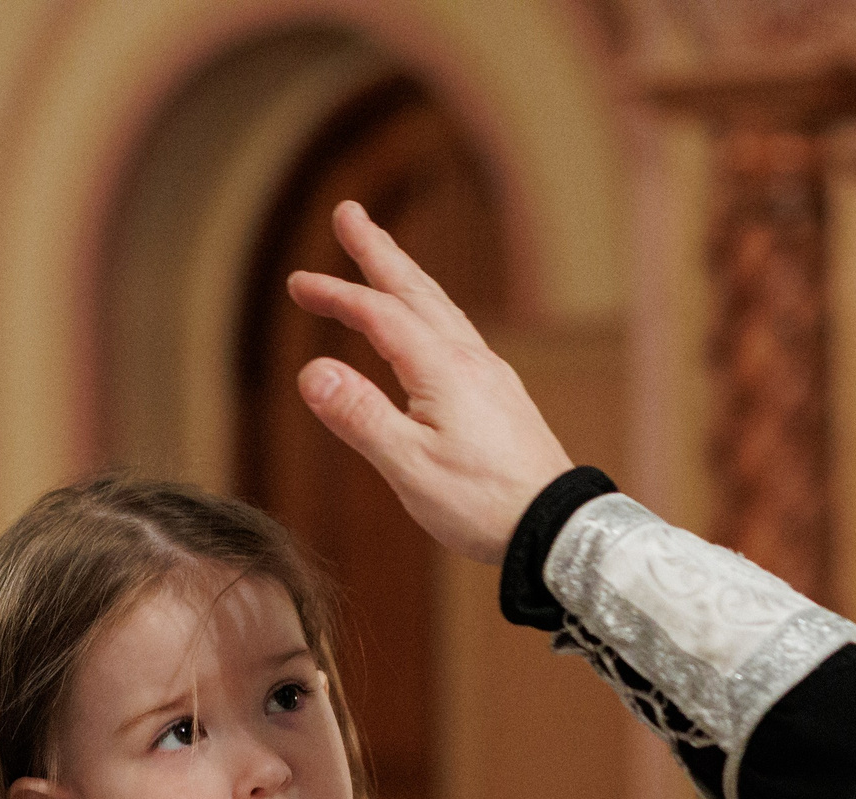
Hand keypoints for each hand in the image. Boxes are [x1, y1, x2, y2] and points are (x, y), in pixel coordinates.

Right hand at [286, 201, 573, 563]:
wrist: (557, 527)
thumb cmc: (484, 504)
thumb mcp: (409, 467)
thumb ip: (360, 417)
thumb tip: (313, 371)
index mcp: (442, 370)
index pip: (379, 316)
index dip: (337, 295)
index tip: (298, 283)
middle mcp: (469, 359)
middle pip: (415, 290)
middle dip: (378, 252)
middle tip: (349, 214)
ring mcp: (489, 374)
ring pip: (439, 307)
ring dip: (404, 277)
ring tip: (382, 256)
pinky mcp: (499, 394)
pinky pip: (455, 332)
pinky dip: (427, 310)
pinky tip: (426, 324)